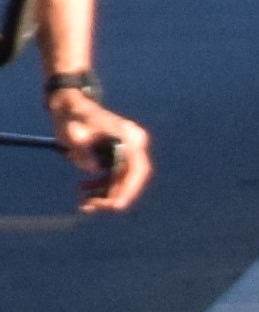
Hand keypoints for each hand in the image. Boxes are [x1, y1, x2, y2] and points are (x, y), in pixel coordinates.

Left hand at [46, 86, 146, 214]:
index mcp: (130, 136)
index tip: (116, 205)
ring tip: (83, 202)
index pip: (136, 169)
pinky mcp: (119, 155)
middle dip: (113, 196)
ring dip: (105, 194)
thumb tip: (93, 170)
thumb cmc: (72, 115)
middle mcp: (134, 144)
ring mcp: (128, 150)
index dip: (128, 189)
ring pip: (122, 180)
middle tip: (92, 207)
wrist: (70, 104)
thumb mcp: (72, 132)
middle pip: (131, 178)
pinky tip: (83, 190)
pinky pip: (114, 176)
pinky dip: (100, 186)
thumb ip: (82, 150)